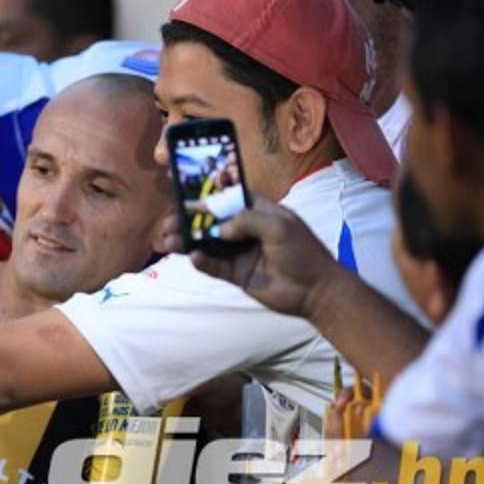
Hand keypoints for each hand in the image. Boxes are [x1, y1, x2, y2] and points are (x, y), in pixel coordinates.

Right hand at [183, 195, 342, 317]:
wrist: (315, 290)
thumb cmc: (303, 251)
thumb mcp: (279, 226)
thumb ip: (247, 220)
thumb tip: (220, 228)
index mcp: (257, 210)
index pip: (226, 198)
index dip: (206, 194)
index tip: (182, 193)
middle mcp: (245, 229)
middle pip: (210, 221)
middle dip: (187, 221)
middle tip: (168, 224)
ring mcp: (239, 252)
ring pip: (206, 244)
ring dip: (186, 241)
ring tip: (167, 242)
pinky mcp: (236, 274)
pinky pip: (214, 266)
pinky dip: (201, 262)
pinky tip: (192, 257)